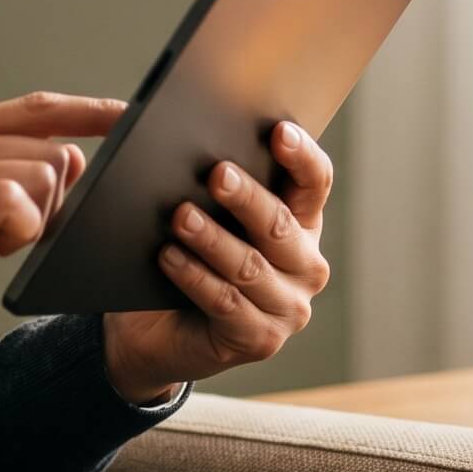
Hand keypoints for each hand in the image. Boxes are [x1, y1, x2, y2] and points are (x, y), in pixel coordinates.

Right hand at [0, 91, 124, 370]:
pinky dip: (20, 232)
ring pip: (42, 173)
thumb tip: (71, 158)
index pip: (34, 109)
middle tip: (8, 239)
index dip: (86, 111)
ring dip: (34, 221)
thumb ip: (4, 183)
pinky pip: (18, 201)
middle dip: (54, 201)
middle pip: (49, 148)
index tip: (128, 116)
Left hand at [101, 119, 334, 401]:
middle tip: (215, 174)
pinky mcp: (260, 340)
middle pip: (280, 224)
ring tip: (180, 217)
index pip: (314, 183)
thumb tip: (201, 147)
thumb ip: (218, 186)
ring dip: (213, 239)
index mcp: (301, 223)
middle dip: (247, 198)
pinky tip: (168, 257)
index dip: (301, 156)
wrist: (158, 329)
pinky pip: (226, 303)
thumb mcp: (208, 216)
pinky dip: (195, 277)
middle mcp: (305, 265)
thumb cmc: (189, 256)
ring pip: (250, 267)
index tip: (279, 131)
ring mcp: (288, 307)